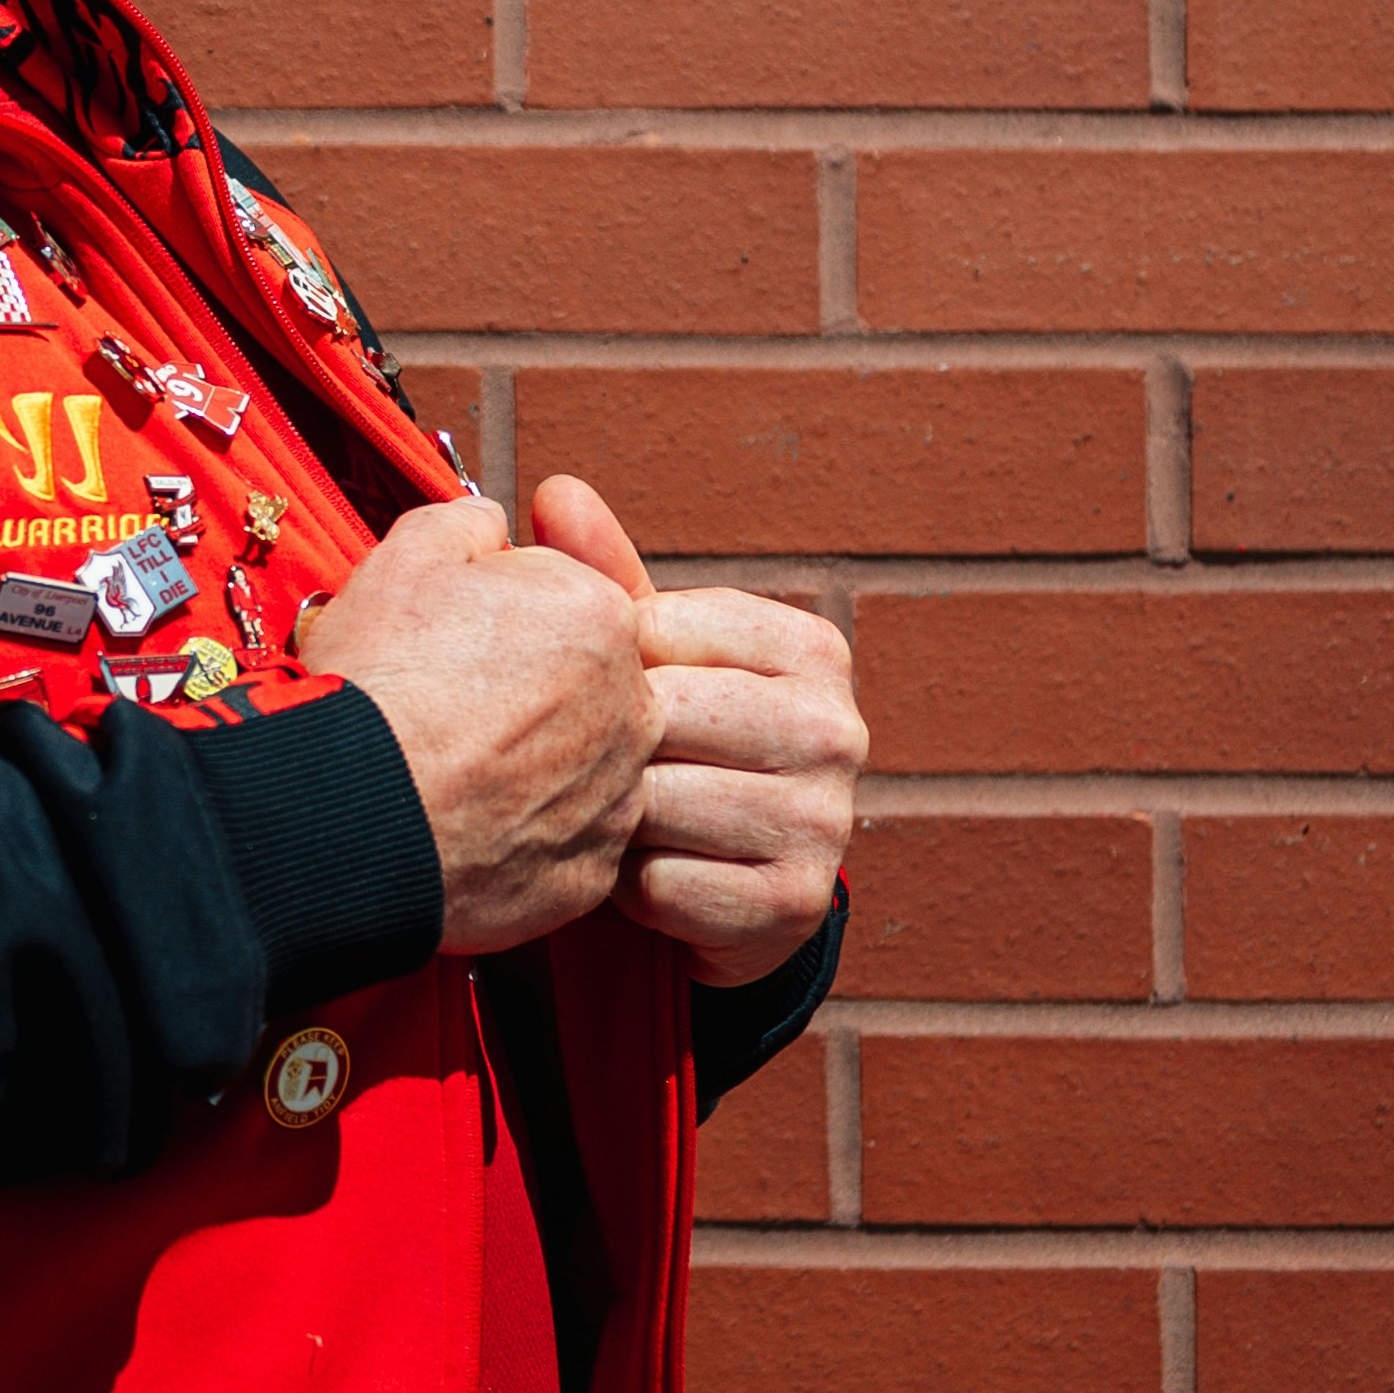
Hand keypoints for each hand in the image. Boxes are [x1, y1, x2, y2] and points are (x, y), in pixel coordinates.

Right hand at [294, 497, 655, 957]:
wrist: (347, 809)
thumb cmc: (376, 683)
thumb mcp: (406, 556)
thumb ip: (466, 523)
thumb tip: (487, 524)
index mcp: (599, 618)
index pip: (568, 604)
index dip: (503, 620)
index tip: (456, 644)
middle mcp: (632, 709)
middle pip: (586, 690)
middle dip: (530, 695)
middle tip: (451, 710)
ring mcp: (616, 799)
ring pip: (581, 770)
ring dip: (531, 769)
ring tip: (451, 773)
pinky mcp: (589, 876)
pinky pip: (564, 848)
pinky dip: (522, 840)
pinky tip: (463, 828)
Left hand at [530, 475, 862, 985]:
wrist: (724, 893)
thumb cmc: (676, 751)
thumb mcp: (648, 660)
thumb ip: (605, 579)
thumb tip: (555, 489)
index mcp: (809, 649)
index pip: (664, 630)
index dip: (604, 668)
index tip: (597, 693)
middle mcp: (837, 729)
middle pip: (662, 717)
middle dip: (605, 748)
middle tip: (586, 768)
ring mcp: (824, 820)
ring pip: (658, 804)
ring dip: (609, 822)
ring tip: (610, 821)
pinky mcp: (792, 903)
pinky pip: (662, 885)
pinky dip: (626, 888)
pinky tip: (632, 878)